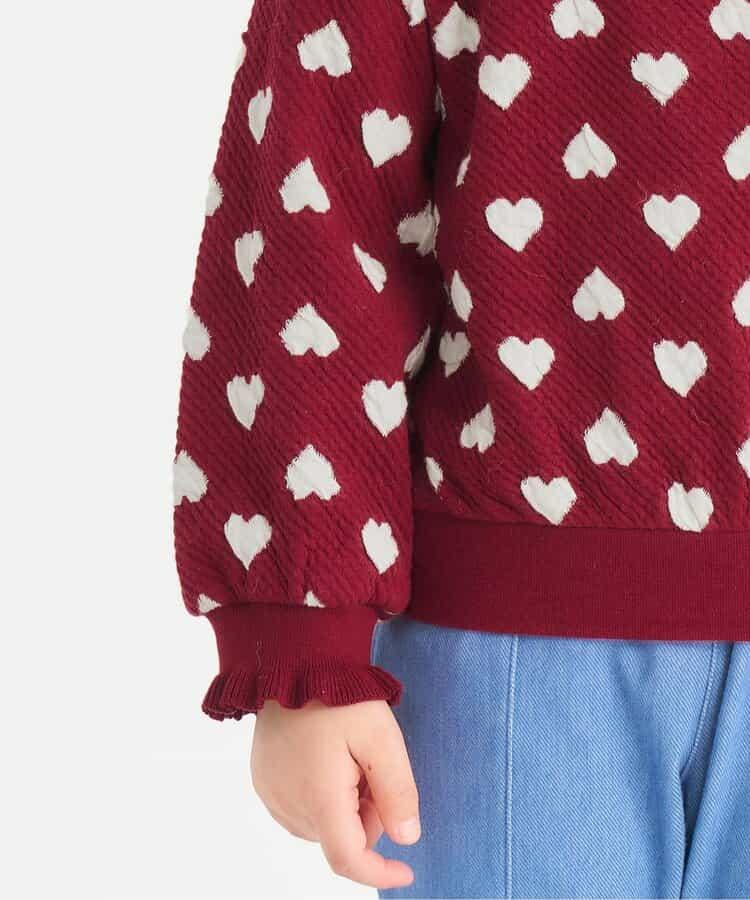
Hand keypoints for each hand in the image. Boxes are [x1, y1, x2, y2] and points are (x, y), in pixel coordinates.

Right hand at [251, 699, 419, 889]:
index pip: (348, 859)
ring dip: (343, 805)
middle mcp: (288, 804)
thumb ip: (397, 790)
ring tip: (348, 756)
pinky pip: (300, 806)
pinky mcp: (263, 779)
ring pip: (321, 823)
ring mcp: (270, 792)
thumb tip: (407, 838)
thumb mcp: (382, 737)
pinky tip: (327, 755)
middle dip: (366, 815)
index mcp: (318, 797)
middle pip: (340, 838)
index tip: (407, 871)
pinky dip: (321, 794)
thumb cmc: (340, 695)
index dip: (379, 873)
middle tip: (372, 767)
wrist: (295, 660)